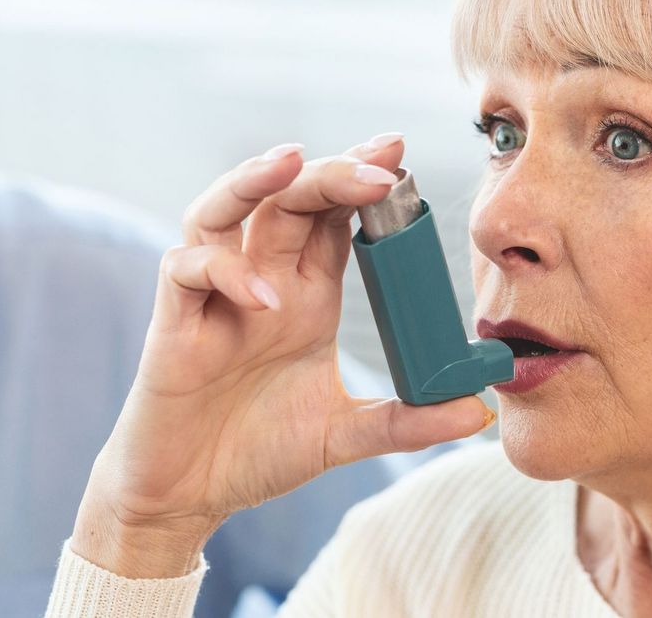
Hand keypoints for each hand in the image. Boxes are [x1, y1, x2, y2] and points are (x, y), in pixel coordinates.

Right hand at [70, 135, 492, 577]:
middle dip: (333, 172)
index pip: (337, 219)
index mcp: (309, 296)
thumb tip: (477, 413)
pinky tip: (264, 297)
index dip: (364, 184)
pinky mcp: (174, 325)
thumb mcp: (346, 435)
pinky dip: (223, 270)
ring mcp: (216, 298)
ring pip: (223, 210)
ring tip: (296, 161)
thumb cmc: (259, 452)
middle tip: (381, 159)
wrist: (189, 495)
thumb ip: (407, 422)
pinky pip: (186, 270)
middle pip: (291, 200)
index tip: (401, 158)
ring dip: (255, 181)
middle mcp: (265, 283)